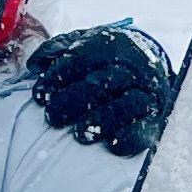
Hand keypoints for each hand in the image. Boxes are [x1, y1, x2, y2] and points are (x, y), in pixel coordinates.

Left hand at [24, 23, 173, 156]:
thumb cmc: (107, 58)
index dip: (60, 75)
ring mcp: (147, 93)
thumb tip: (35, 63)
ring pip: (127, 104)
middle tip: (52, 116)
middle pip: (104, 82)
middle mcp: (133, 68)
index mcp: (113, 45)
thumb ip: (59, 49)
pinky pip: (145, 129)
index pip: (84, 58)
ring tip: (78, 133)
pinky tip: (111, 146)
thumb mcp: (85, 44)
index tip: (40, 94)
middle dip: (74, 100)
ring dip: (101, 120)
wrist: (152, 66)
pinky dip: (129, 138)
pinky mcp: (156, 119)